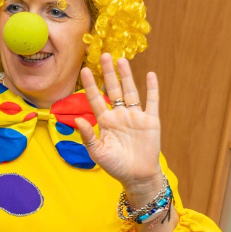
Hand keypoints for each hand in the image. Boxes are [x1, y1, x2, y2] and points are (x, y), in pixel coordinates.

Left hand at [78, 54, 163, 200]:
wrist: (137, 176)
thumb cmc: (116, 166)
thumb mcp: (98, 152)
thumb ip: (88, 136)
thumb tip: (78, 120)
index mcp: (106, 122)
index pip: (96, 99)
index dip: (90, 85)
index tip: (84, 70)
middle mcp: (120, 115)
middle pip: (113, 89)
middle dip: (108, 73)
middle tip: (104, 55)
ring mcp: (135, 116)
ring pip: (130, 91)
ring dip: (126, 76)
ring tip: (121, 60)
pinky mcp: (150, 121)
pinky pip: (152, 102)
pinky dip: (152, 88)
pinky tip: (150, 75)